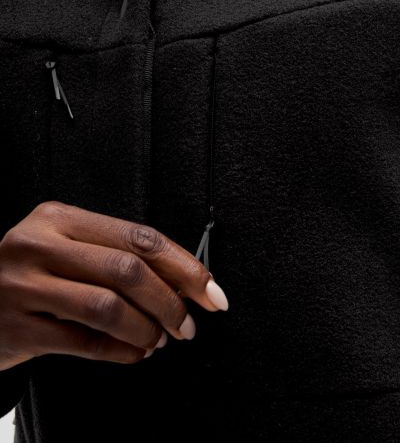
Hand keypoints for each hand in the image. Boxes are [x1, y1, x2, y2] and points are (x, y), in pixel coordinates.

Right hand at [0, 201, 227, 369]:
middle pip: (127, 270)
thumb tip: (183, 283)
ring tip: (158, 339)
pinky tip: (133, 352)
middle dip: (170, 302)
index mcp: (59, 218)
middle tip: (186, 324)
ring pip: (108, 307)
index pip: (138, 237)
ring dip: (146, 329)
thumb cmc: (33, 272)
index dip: (183, 266)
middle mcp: (39, 245)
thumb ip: (116, 256)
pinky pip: (84, 343)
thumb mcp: (67, 248)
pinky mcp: (16, 328)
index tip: (209, 291)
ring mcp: (23, 286)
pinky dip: (121, 352)